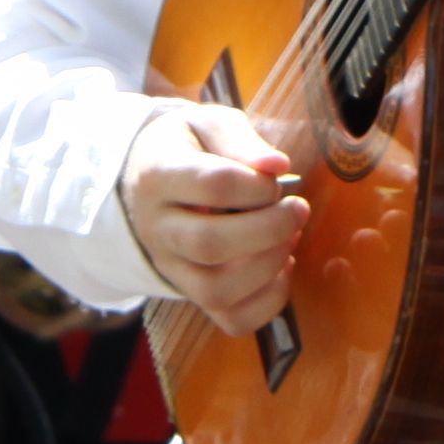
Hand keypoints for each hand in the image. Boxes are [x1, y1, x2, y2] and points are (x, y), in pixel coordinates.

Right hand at [122, 103, 304, 334]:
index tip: (276, 178)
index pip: (213, 185)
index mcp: (158, 176)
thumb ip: (239, 139)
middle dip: (269, 229)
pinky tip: (282, 267)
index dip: (258, 184)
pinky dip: (268, 301)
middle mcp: (157, 229)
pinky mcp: (192, 294)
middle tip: (298, 209)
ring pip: (216, 289)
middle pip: (210, 244)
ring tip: (291, 238)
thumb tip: (277, 166)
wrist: (146, 181)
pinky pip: (230, 319)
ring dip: (268, 266)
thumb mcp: (206, 124)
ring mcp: (171, 268)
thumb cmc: (188, 148)